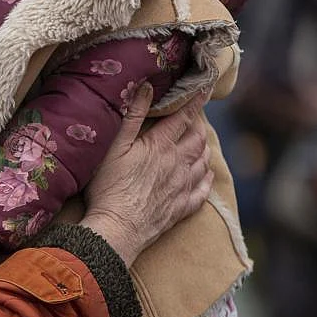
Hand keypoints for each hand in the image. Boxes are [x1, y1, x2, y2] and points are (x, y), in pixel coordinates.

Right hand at [80, 84, 211, 264]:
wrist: (117, 229)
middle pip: (197, 139)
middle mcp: (177, 164)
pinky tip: (206, 174)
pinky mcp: (181, 208)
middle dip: (199, 125)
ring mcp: (181, 187)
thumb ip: (132, 116)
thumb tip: (147, 87)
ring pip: (202, 162)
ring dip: (204, 148)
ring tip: (202, 141)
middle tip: (197, 117)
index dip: (194, 103)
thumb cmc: (110, 186)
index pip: (183, 119)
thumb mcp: (115, 146)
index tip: (204, 90)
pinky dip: (206, 179)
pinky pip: (202, 191)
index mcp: (161, 146)